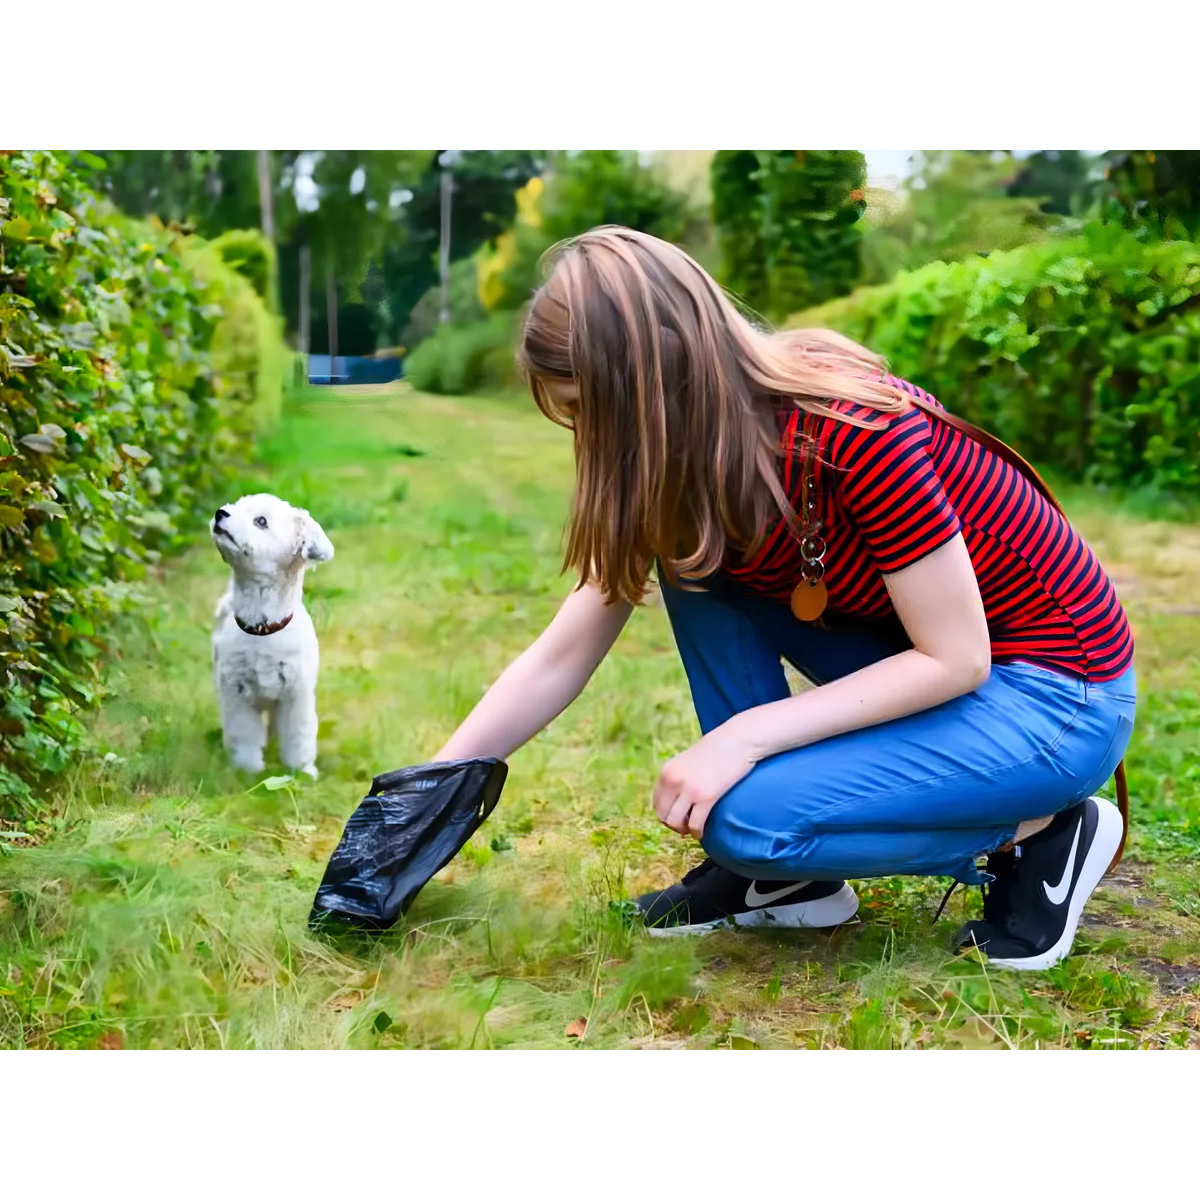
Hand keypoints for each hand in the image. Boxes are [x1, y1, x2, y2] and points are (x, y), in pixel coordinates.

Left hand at [653, 720, 756, 839]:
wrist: (736, 741)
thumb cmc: (714, 751)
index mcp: (666, 772)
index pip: (656, 803)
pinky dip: (697, 832)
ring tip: (691, 830)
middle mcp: (673, 781)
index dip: (665, 814)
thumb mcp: (685, 762)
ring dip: (683, 830)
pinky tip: (701, 833)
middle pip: (663, 815)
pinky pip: (695, 824)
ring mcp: (689, 790)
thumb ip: (676, 778)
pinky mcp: (706, 797)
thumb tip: (673, 801)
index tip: (676, 817)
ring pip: (675, 823)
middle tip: (684, 826)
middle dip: (672, 825)